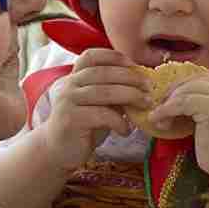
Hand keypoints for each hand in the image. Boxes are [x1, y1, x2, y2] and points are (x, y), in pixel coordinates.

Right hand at [41, 48, 151, 173]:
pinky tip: (126, 130)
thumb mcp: (99, 104)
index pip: (91, 56)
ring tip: (146, 104)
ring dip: (131, 96)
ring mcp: (68, 101)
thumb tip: (142, 82)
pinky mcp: (71, 119)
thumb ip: (112, 90)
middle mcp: (69, 85)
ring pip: (105, 92)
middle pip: (104, 73)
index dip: (113, 56)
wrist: (58, 151)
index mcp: (74, 76)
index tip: (133, 63)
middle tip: (150, 86)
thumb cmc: (84, 125)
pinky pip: (102, 115)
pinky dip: (119, 121)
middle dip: (131, 77)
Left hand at [150, 73, 208, 186]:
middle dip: (174, 92)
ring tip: (158, 117)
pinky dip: (167, 110)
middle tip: (160, 106)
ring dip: (168, 102)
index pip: (204, 80)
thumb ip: (203, 111)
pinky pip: (183, 102)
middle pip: (195, 80)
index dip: (183, 87)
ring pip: (187, 90)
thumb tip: (178, 104)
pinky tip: (158, 120)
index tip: (169, 99)